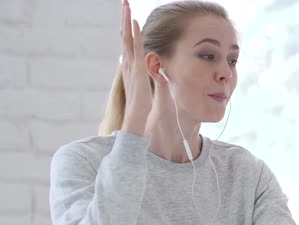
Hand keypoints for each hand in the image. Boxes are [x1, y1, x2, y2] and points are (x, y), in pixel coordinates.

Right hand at [119, 0, 151, 136]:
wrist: (137, 119)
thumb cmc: (143, 107)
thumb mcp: (149, 87)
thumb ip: (151, 75)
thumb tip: (155, 66)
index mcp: (131, 67)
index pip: (128, 43)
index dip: (128, 29)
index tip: (129, 15)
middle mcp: (128, 64)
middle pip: (125, 36)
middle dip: (125, 19)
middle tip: (124, 2)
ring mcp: (131, 66)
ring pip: (127, 38)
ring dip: (127, 20)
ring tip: (126, 5)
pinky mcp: (137, 69)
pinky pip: (135, 47)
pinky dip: (134, 33)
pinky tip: (134, 21)